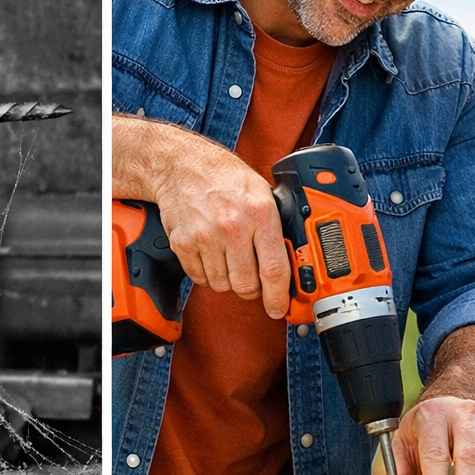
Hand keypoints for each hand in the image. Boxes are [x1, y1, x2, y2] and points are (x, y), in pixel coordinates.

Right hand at [147, 129, 290, 318]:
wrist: (181, 166)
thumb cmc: (224, 177)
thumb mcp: (262, 193)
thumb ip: (276, 226)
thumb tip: (293, 260)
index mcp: (260, 213)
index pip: (274, 269)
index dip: (278, 297)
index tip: (279, 308)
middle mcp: (233, 226)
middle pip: (246, 285)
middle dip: (252, 290)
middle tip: (252, 280)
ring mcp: (205, 236)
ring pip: (222, 285)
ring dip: (228, 279)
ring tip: (228, 257)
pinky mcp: (183, 243)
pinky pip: (200, 278)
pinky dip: (206, 274)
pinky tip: (210, 254)